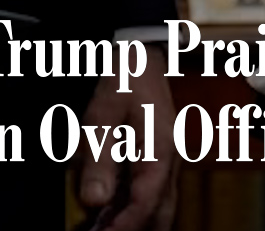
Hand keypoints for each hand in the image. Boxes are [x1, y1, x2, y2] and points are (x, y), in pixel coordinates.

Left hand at [76, 45, 176, 230]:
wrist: (141, 53)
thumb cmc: (126, 77)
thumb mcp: (104, 113)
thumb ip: (99, 156)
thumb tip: (95, 200)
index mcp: (160, 150)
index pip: (146, 203)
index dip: (122, 227)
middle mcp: (169, 161)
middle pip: (160, 214)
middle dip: (134, 230)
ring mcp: (166, 161)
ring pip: (158, 208)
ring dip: (133, 222)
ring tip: (100, 227)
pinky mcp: (157, 159)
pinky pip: (150, 195)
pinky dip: (131, 209)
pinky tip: (105, 212)